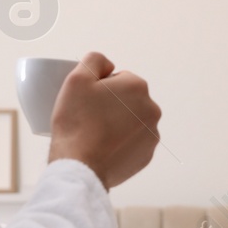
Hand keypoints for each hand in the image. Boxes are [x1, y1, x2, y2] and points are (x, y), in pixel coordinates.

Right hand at [47, 51, 161, 188]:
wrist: (80, 168)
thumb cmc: (76, 122)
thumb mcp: (77, 78)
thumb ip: (95, 60)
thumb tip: (109, 66)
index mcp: (137, 86)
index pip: (117, 79)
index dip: (99, 88)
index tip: (87, 102)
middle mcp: (152, 109)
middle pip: (127, 100)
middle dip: (112, 105)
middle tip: (89, 118)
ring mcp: (152, 134)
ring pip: (131, 121)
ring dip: (118, 124)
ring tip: (96, 135)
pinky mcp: (147, 155)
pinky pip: (133, 143)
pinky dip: (121, 143)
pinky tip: (103, 149)